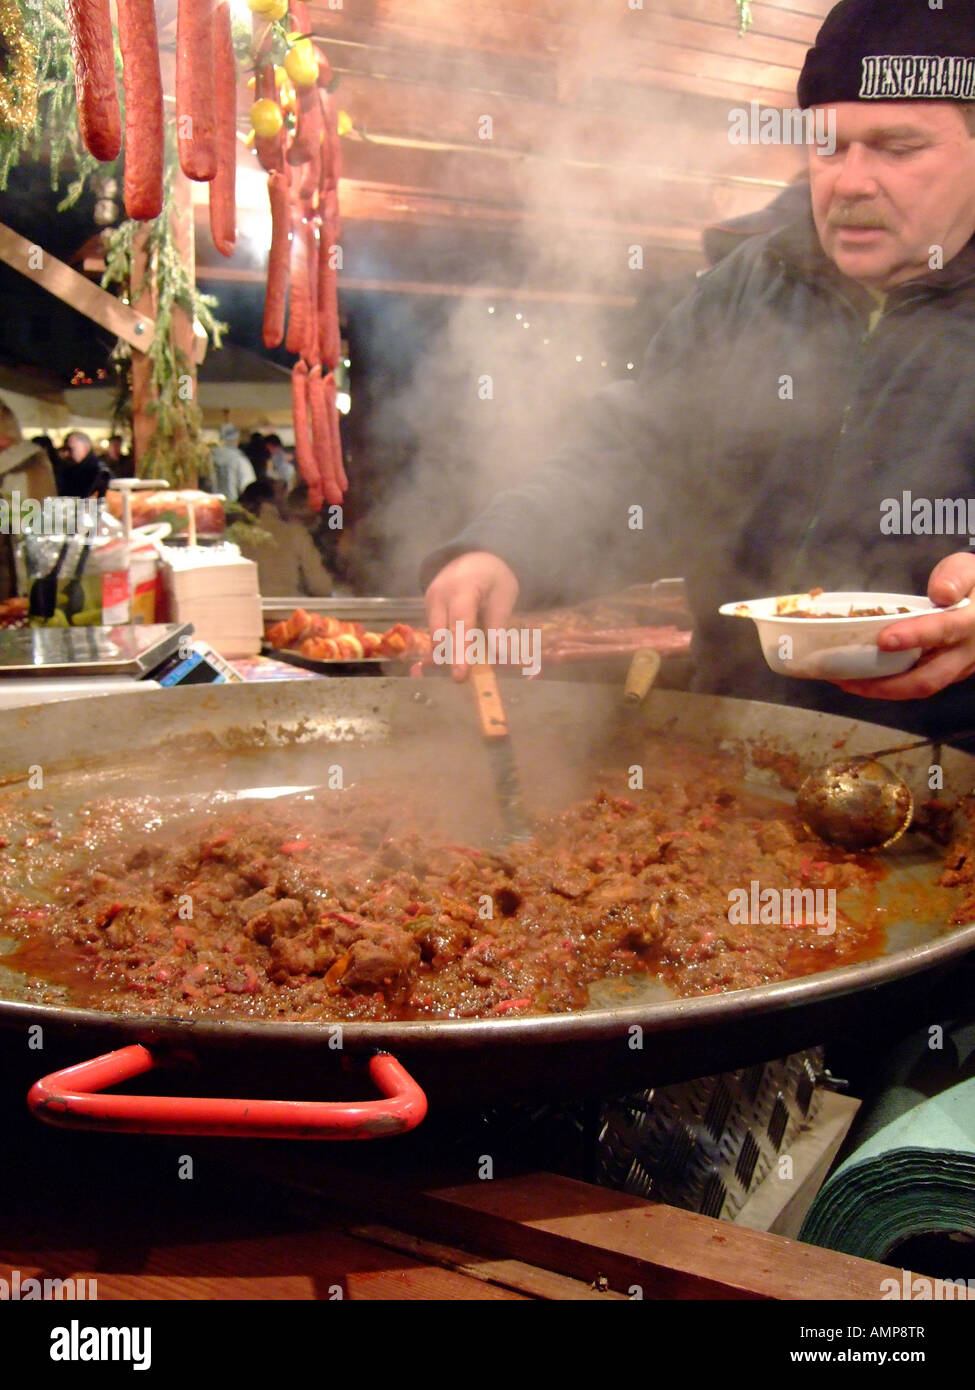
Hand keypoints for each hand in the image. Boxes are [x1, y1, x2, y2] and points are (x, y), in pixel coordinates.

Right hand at [424, 551, 519, 681]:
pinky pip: (435, 631)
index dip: (460, 651)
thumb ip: (498, 624)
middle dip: (450, 657)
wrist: (473, 555)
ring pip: (435, 635)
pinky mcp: (427, 607)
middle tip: (462, 679)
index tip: (460, 675)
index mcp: (462, 588)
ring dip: (448, 653)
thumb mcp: (504, 595)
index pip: (460, 624)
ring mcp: (430, 600)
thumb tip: (499, 655)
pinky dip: (445, 644)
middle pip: (441, 633)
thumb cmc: (493, 576)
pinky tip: (456, 654)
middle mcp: (440, 595)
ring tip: (462, 668)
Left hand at [832, 553, 974, 700]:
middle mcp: (966, 653)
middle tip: (849, 679)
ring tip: (847, 682)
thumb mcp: (969, 568)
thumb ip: (955, 576)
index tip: (883, 639)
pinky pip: (919, 684)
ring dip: (883, 690)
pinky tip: (863, 678)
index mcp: (971, 622)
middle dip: (886, 684)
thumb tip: (941, 592)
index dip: (913, 636)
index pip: (943, 630)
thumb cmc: (974, 583)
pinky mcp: (949, 675)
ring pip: (921, 688)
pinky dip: (890, 686)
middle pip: (928, 679)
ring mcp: (958, 669)